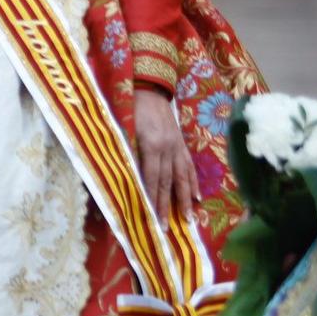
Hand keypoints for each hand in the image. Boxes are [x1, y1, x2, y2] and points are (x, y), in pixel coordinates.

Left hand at [134, 88, 196, 223]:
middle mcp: (167, 147)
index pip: (151, 178)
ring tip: (190, 220)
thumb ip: (124, 151)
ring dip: (185, 200)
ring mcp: (177, 145)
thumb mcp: (122, 127)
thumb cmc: (129, 106)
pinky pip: (189, 166)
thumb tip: (119, 177)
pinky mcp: (181, 143)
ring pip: (182, 177)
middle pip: (167, 182)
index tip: (152, 219)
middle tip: (166, 229)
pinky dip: (193, 182)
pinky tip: (197, 196)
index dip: (152, 199)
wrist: (149, 86)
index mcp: (150, 143)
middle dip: (167, 206)